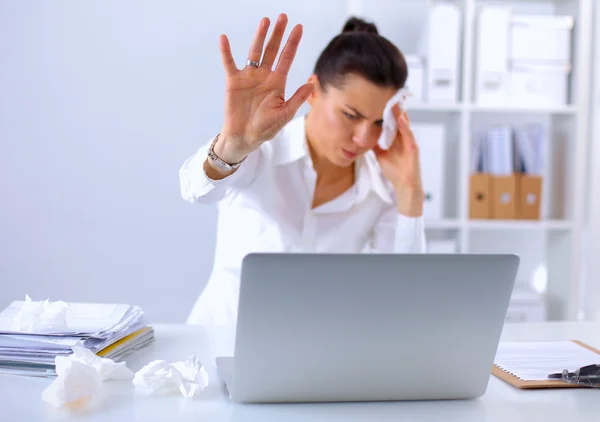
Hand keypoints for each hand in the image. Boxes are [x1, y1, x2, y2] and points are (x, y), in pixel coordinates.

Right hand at [215, 14, 314, 162]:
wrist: (244, 137)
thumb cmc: (265, 128)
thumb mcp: (284, 114)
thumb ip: (297, 98)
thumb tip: (312, 83)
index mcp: (277, 82)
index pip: (287, 58)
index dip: (292, 43)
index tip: (298, 27)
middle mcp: (264, 76)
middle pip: (272, 50)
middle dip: (278, 34)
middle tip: (283, 17)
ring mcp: (248, 77)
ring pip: (254, 52)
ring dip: (259, 37)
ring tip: (265, 21)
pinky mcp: (233, 81)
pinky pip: (229, 63)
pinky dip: (226, 51)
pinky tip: (224, 38)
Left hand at [373, 104, 424, 216]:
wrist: (404, 185)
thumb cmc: (394, 171)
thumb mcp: (380, 154)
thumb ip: (374, 143)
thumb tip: (363, 135)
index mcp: (396, 138)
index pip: (391, 120)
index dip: (386, 109)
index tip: (379, 97)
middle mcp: (404, 137)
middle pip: (398, 118)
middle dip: (393, 106)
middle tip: (387, 92)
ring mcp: (409, 141)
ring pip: (405, 123)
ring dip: (399, 112)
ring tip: (393, 99)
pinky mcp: (413, 148)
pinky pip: (409, 135)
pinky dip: (405, 126)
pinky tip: (400, 118)